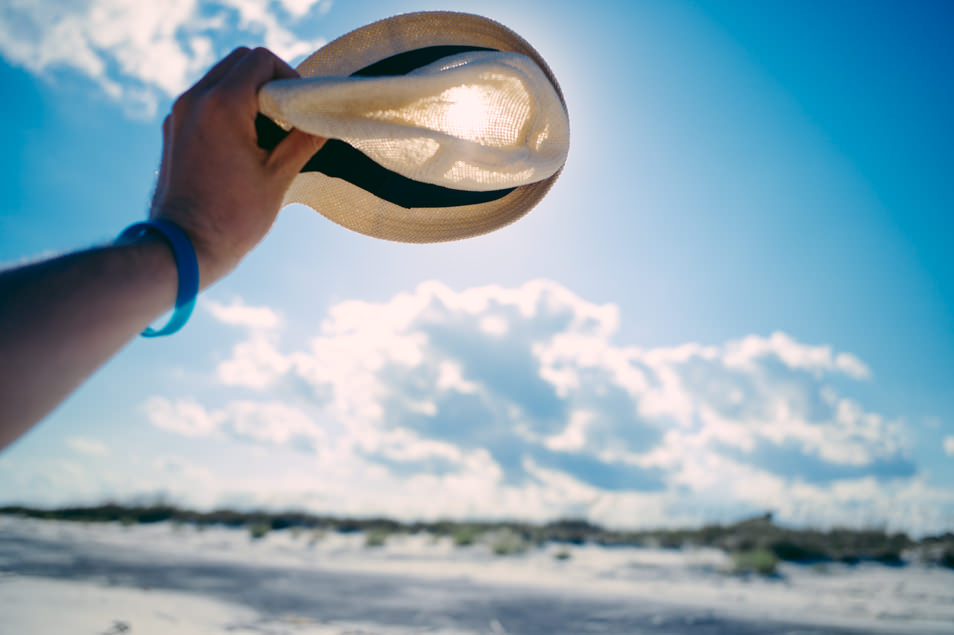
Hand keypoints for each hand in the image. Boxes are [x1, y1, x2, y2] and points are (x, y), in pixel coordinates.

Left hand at [151, 47, 324, 287]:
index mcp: (221, 105)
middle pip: (239, 61)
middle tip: (288, 116)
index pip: (260, 60)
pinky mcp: (172, 130)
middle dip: (269, 80)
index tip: (301, 108)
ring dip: (248, 93)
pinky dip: (228, 106)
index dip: (289, 77)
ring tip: (267, 132)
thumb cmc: (233, 218)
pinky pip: (205, 100)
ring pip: (220, 78)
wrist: (183, 248)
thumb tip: (326, 120)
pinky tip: (244, 143)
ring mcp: (179, 114)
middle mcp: (194, 100)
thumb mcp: (278, 177)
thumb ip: (304, 140)